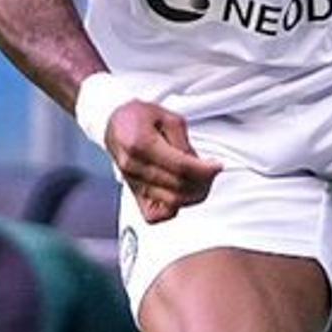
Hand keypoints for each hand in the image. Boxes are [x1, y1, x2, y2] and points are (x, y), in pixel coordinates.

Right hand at [105, 99, 219, 224]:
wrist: (114, 123)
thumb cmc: (139, 116)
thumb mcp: (167, 117)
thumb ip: (182, 142)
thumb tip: (197, 165)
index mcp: (140, 143)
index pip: (180, 166)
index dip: (204, 170)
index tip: (217, 166)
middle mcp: (132, 166)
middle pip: (177, 186)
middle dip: (203, 182)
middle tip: (211, 172)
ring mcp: (131, 182)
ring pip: (171, 202)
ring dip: (192, 195)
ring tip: (201, 182)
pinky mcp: (132, 192)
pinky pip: (154, 215)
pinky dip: (172, 209)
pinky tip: (180, 194)